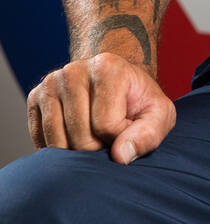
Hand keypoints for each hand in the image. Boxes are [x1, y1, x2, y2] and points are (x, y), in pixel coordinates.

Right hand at [27, 52, 175, 163]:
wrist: (116, 82)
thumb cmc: (139, 102)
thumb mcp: (159, 115)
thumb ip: (148, 135)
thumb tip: (119, 157)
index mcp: (107, 66)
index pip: (106, 126)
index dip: (120, 138)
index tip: (127, 127)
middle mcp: (73, 70)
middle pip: (80, 138)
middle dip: (98, 148)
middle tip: (109, 135)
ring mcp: (51, 83)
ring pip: (58, 143)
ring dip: (77, 152)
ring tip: (93, 136)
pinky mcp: (35, 97)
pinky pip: (41, 141)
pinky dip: (58, 150)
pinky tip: (74, 138)